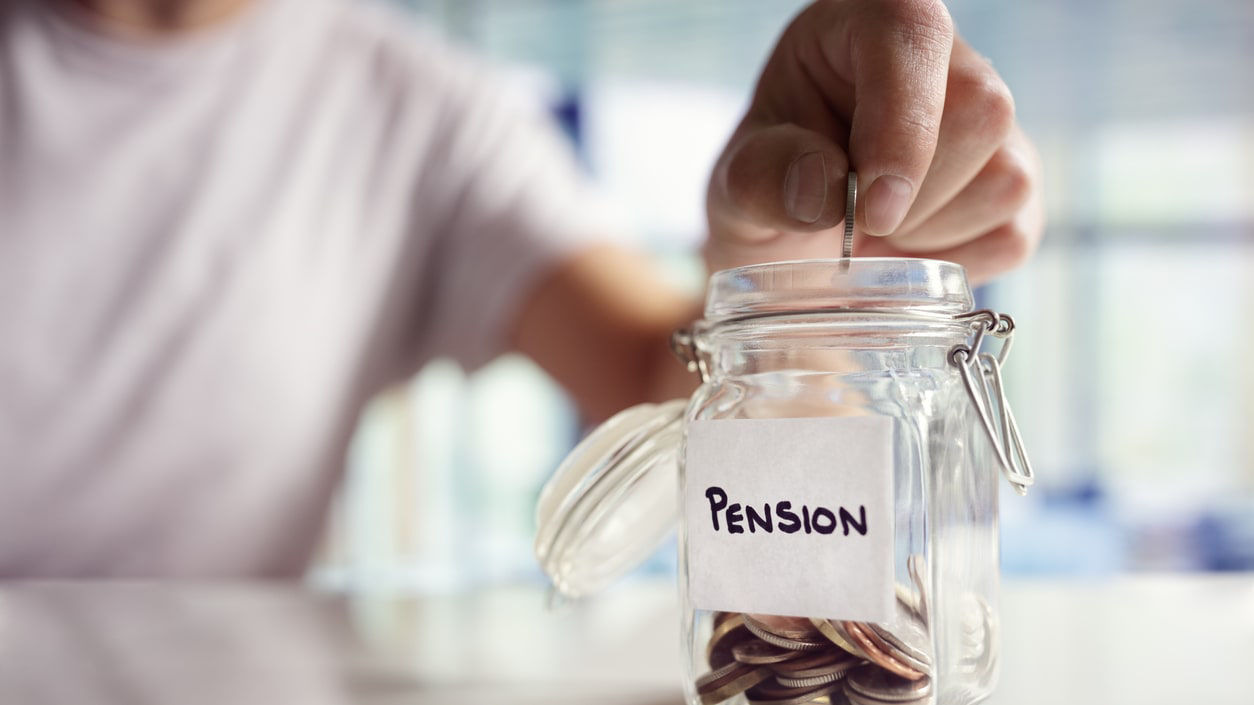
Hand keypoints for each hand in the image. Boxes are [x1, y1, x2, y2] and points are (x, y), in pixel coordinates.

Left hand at [705, 0, 1042, 284]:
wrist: (796, 239)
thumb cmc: (770, 185)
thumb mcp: (736, 182)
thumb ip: (762, 178)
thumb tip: (820, 188)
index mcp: (869, 22)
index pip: (913, 38)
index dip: (901, 126)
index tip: (870, 208)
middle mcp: (945, 59)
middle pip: (981, 113)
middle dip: (910, 197)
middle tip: (849, 223)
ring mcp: (994, 125)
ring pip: (1005, 179)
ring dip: (927, 234)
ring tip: (873, 231)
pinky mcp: (1018, 186)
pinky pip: (1012, 233)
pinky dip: (952, 262)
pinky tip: (906, 248)